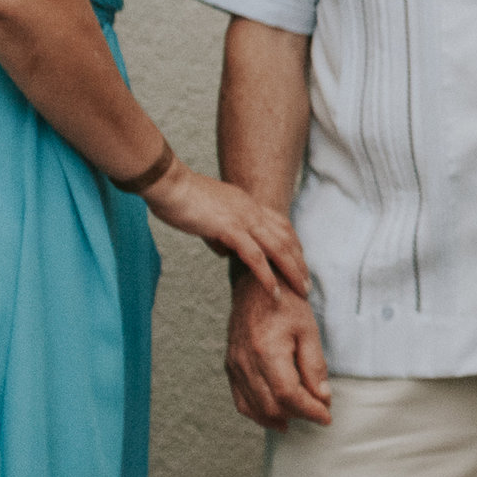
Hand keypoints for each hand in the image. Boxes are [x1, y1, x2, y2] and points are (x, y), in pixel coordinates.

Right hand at [141, 162, 308, 296]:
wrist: (168, 184)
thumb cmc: (180, 199)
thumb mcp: (207, 217)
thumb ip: (220, 233)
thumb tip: (226, 251)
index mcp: (247, 204)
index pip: (280, 224)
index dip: (293, 243)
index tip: (300, 261)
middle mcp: (252, 209)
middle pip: (286, 237)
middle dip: (299, 261)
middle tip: (308, 282)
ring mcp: (243, 219)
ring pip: (278, 248)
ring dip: (292, 271)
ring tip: (302, 290)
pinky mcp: (229, 229)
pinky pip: (254, 256)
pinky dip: (267, 275)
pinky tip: (274, 291)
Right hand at [226, 265, 330, 430]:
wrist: (256, 285)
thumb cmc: (286, 302)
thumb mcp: (308, 329)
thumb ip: (315, 365)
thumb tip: (322, 397)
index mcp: (267, 351)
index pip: (289, 395)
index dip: (309, 410)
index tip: (327, 416)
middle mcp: (246, 362)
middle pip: (271, 406)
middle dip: (298, 414)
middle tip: (319, 413)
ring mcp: (234, 366)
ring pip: (254, 407)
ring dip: (278, 418)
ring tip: (300, 417)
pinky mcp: (230, 366)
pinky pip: (241, 400)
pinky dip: (258, 412)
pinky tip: (275, 415)